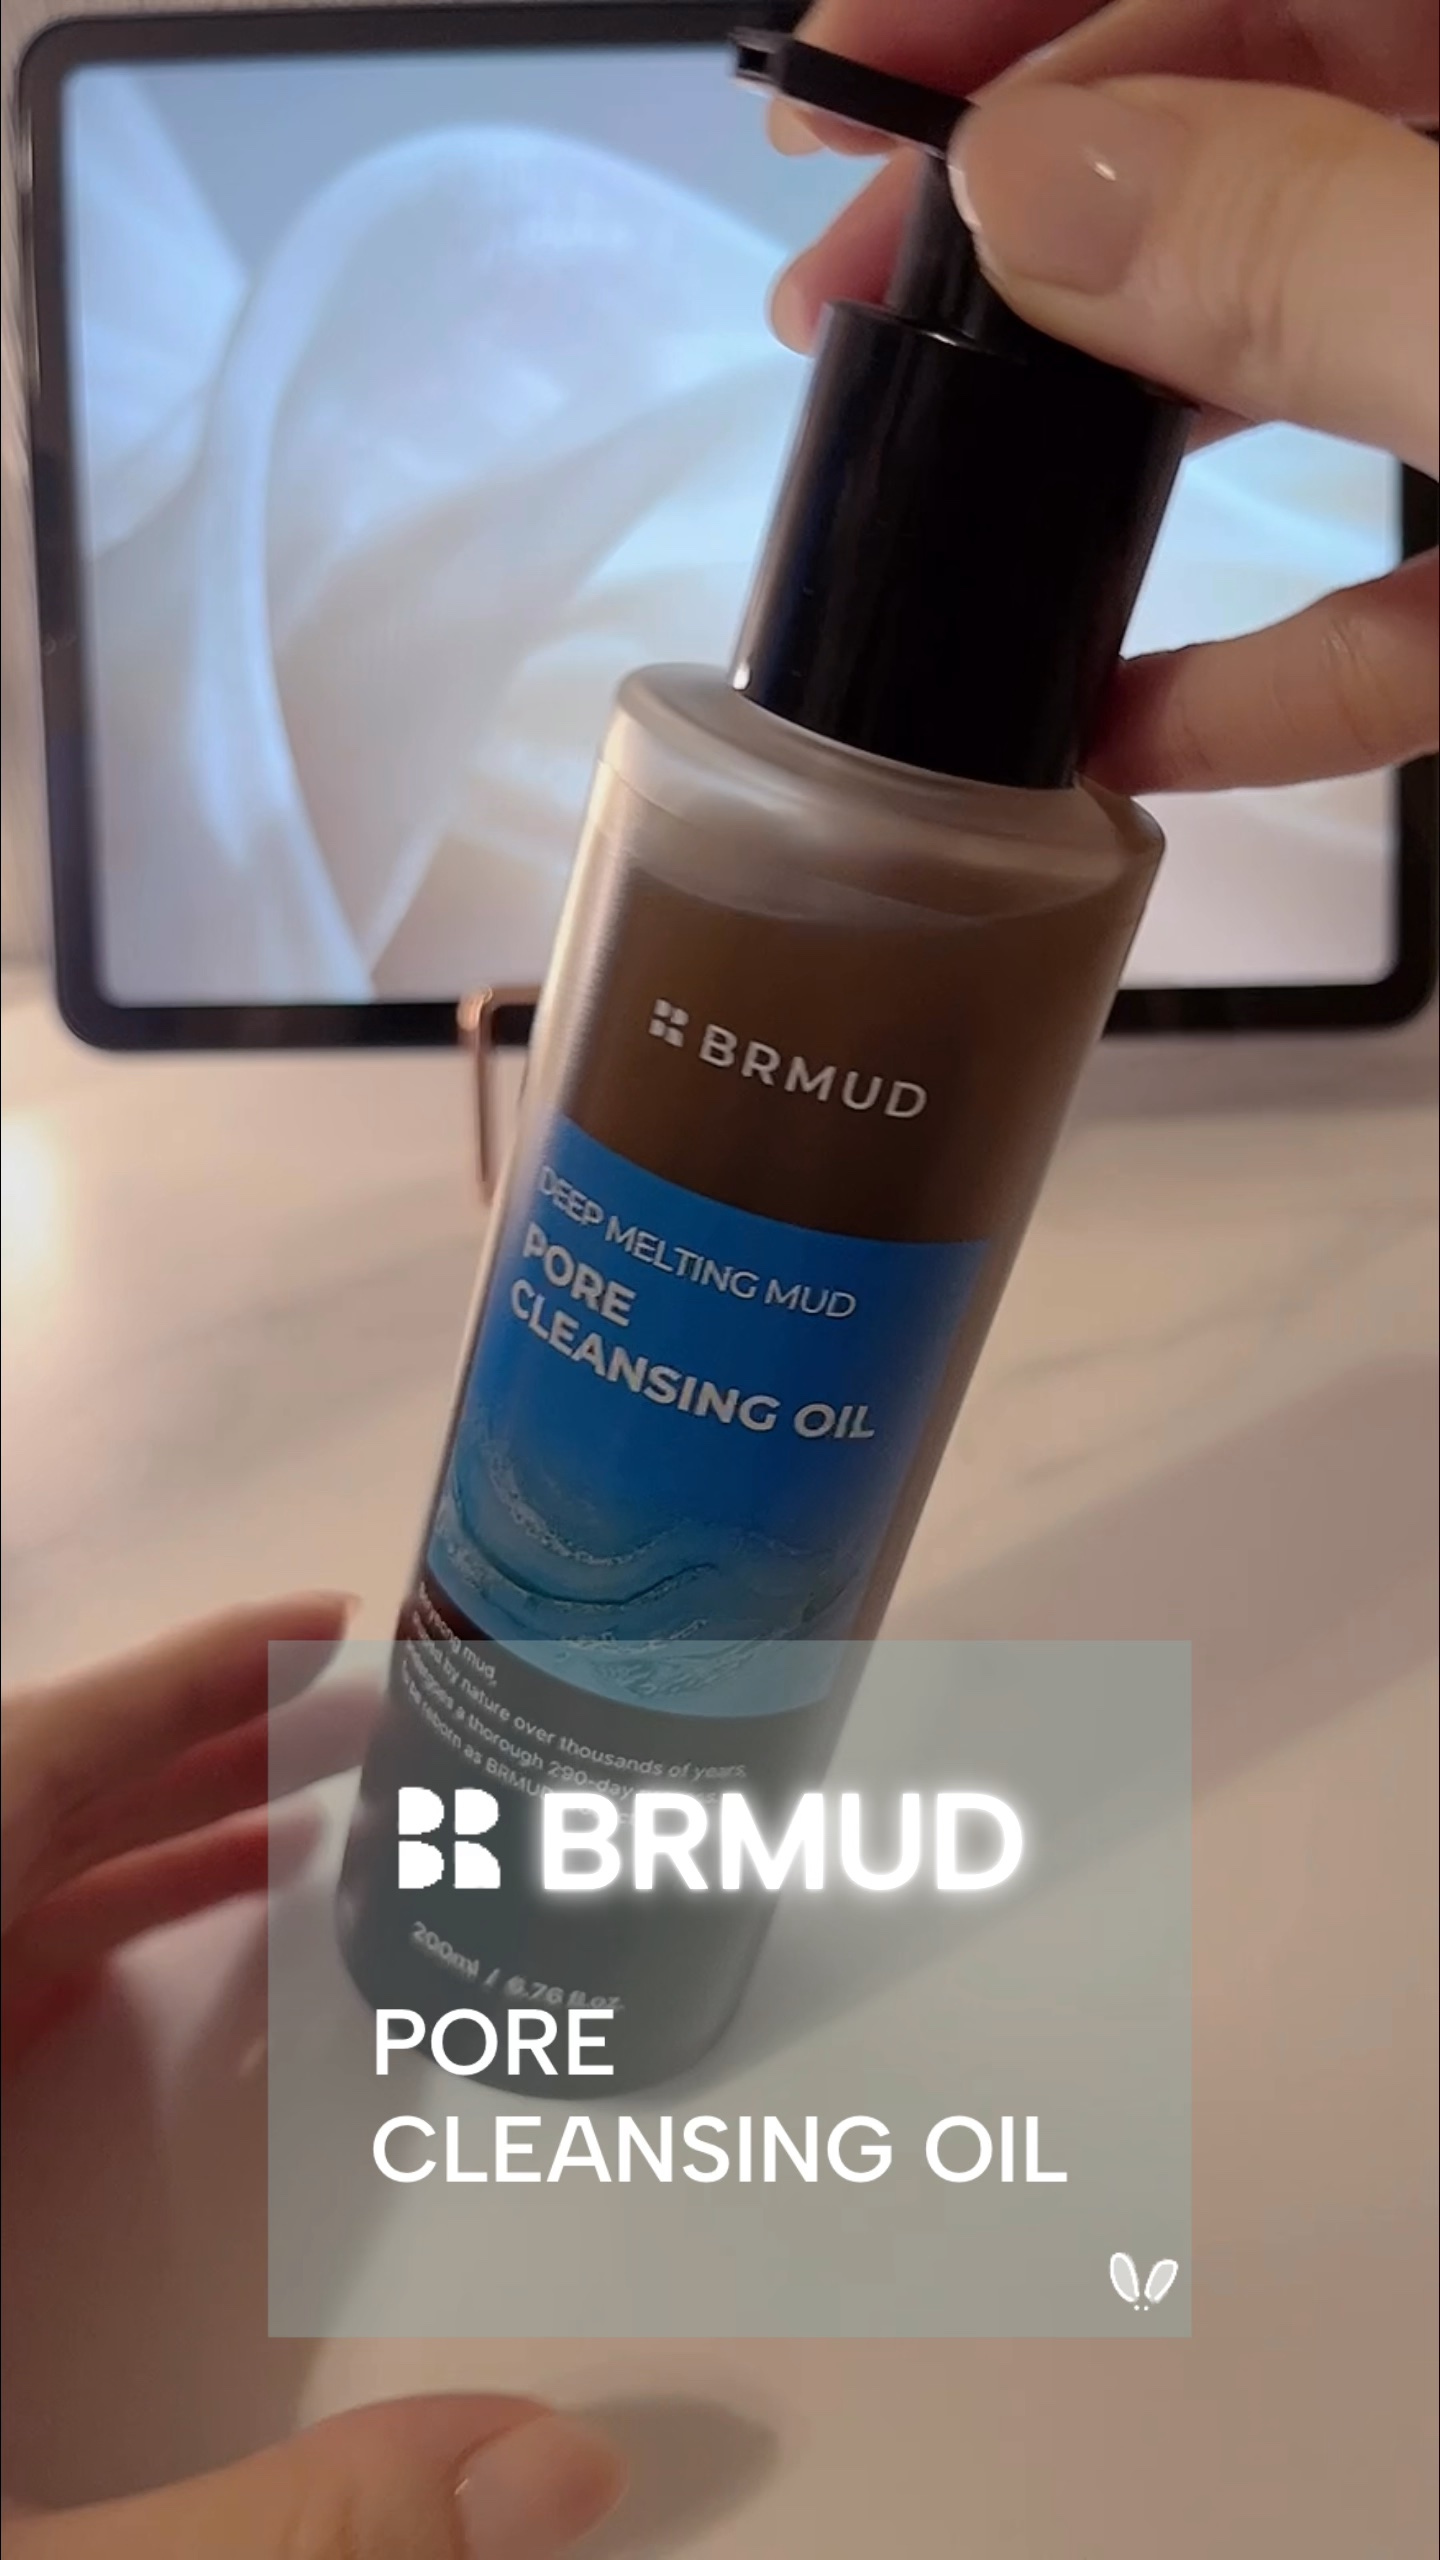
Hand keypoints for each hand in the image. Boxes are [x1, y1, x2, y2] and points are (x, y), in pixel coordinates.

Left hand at [1, 1600, 624, 2557]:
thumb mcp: (31, 2555)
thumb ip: (286, 2521)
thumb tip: (560, 2462)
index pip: (25, 1785)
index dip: (177, 1683)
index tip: (316, 1624)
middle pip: (32, 1814)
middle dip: (208, 1741)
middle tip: (379, 1709)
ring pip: (8, 1893)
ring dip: (158, 1833)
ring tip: (324, 1809)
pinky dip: (91, 1933)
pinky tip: (191, 1956)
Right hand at [766, 0, 1438, 793]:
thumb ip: (1300, 255)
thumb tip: (1025, 196)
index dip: (1018, 1)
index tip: (843, 89)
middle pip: (1247, 128)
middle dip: (1024, 209)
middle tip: (838, 303)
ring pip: (1310, 354)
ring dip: (1108, 423)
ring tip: (924, 481)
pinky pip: (1387, 610)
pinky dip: (1258, 675)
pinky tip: (1115, 728)